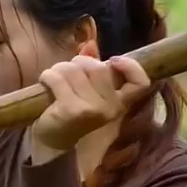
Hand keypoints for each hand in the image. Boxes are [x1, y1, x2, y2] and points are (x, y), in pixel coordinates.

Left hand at [32, 41, 151, 152]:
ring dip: (59, 69)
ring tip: (55, 80)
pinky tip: (45, 84)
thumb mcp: (88, 90)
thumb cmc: (72, 111)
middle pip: (97, 67)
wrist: (52, 142)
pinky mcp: (71, 110)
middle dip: (78, 63)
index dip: (131, 66)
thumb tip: (90, 44)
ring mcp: (92, 110)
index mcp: (119, 103)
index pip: (140, 83)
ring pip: (74, 70)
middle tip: (68, 73)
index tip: (112, 60)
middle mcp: (110, 108)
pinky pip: (57, 78)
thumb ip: (93, 67)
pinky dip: (47, 76)